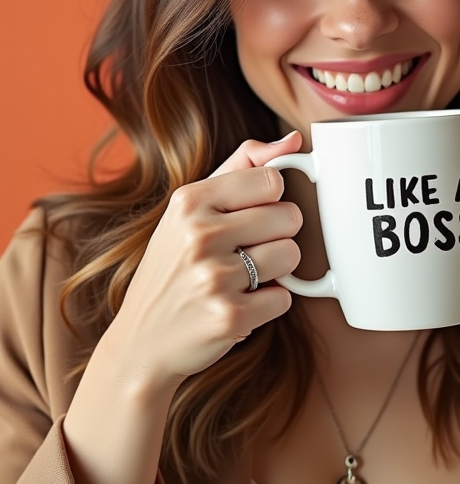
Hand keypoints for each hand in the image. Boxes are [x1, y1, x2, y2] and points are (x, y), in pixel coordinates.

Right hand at [102, 132, 302, 395]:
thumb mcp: (190, 209)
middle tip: (248, 251)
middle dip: (277, 236)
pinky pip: (284, 298)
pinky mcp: (229, 317)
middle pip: (289, 217)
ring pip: (292, 256)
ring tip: (244, 278)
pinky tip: (240, 305)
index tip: (252, 215)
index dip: (271, 200)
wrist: (141, 341)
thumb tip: (293, 141)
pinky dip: (268, 305)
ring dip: (277, 271)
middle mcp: (199, 235)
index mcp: (189, 200)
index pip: (271, 179)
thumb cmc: (174, 266)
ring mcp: (213, 277)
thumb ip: (242, 166)